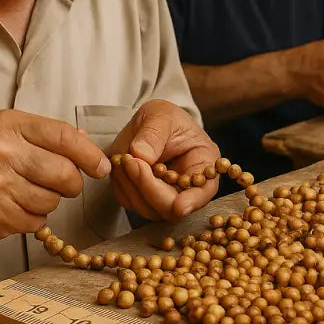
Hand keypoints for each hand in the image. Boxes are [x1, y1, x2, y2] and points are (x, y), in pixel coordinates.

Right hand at [0, 110, 109, 240]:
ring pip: (54, 201)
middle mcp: (1, 155)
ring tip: (28, 189)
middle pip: (65, 174)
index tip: (102, 167)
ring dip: (51, 199)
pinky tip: (15, 204)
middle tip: (64, 181)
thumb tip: (89, 146)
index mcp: (8, 126)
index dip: (90, 155)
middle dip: (73, 181)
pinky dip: (34, 216)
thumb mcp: (10, 130)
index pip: (64, 138)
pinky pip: (37, 222)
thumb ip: (50, 134)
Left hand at [107, 100, 218, 221]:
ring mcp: (164, 195)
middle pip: (172, 207)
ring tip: (124, 157)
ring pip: (149, 209)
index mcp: (203, 165)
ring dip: (132, 186)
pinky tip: (120, 163)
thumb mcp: (163, 115)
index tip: (179, 206)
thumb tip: (141, 154)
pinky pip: (130, 201)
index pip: (204, 191)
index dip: (193, 201)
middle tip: (132, 161)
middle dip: (150, 188)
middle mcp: (186, 187)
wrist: (149, 123)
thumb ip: (154, 134)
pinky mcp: (142, 197)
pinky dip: (121, 185)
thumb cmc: (165, 118)